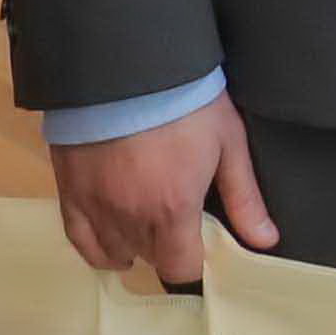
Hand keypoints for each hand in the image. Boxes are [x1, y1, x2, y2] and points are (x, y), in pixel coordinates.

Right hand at [50, 101, 279, 289]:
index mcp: (172, 210)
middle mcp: (130, 217)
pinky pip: (79, 240)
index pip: (182, 269)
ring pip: (115, 252)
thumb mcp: (227, 143)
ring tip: (149, 224)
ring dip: (135, 245)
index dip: (195, 264)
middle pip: (151, 259)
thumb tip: (266, 242)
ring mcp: (95, 206)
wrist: (125, 64)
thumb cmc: (185, 101)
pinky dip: (97, 247)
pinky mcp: (69, 191)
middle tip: (179, 221)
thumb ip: (244, 199)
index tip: (202, 246)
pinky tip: (112, 242)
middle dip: (168, 248)